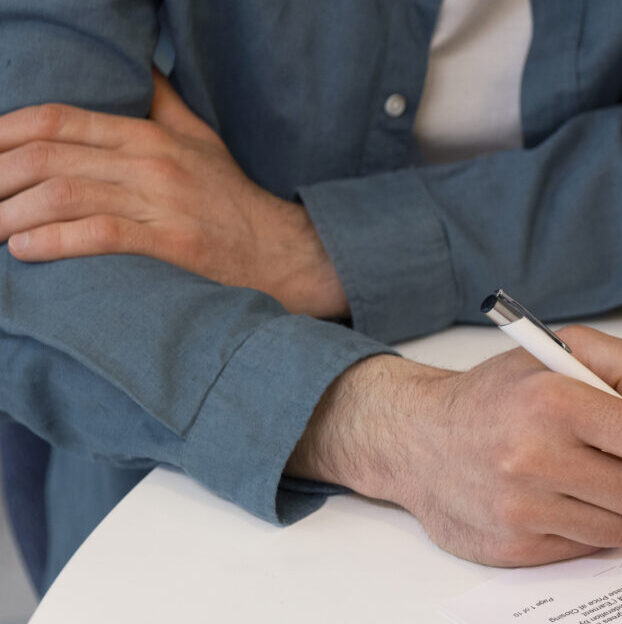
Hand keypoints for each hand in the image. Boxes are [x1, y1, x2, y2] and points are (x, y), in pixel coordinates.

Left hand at [0, 71, 347, 317]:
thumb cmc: (231, 198)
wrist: (284, 251)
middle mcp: (149, 163)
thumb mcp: (197, 136)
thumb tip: (137, 65)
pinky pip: (99, 235)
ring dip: (13, 214)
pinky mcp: (172, 244)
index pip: (57, 121)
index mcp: (147, 135)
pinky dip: (53, 240)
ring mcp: (160, 203)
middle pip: (48, 157)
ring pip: (64, 195)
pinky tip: (25, 249)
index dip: (4, 132)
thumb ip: (160, 101)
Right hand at [289, 325, 621, 565]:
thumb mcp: (561, 351)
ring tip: (616, 482)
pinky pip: (588, 547)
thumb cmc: (496, 397)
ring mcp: (522, 510)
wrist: (416, 440)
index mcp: (552, 401)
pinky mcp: (514, 548)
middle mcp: (534, 458)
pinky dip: (596, 526)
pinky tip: (577, 501)